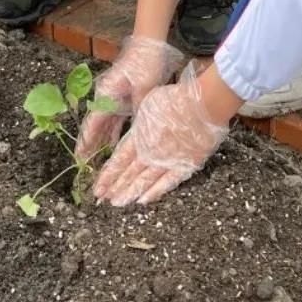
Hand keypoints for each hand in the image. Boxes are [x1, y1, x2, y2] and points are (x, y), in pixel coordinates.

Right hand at [75, 35, 183, 162]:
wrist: (150, 43)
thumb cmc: (145, 62)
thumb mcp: (144, 86)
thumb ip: (140, 109)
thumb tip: (139, 132)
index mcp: (107, 95)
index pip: (93, 124)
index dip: (86, 142)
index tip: (79, 159)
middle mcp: (107, 97)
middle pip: (96, 126)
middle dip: (90, 146)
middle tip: (86, 166)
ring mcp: (114, 97)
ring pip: (105, 124)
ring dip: (101, 141)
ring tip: (97, 161)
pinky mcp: (123, 96)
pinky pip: (115, 118)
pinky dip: (113, 132)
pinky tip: (112, 145)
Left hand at [93, 63, 229, 206]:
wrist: (204, 106)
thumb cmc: (177, 98)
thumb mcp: (148, 103)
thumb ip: (139, 122)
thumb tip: (134, 132)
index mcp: (140, 137)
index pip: (119, 160)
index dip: (108, 175)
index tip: (98, 187)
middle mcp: (150, 153)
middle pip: (129, 173)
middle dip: (115, 187)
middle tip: (103, 199)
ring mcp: (168, 162)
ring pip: (144, 182)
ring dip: (130, 193)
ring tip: (118, 203)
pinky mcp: (185, 166)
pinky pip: (167, 183)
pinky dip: (155, 192)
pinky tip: (144, 201)